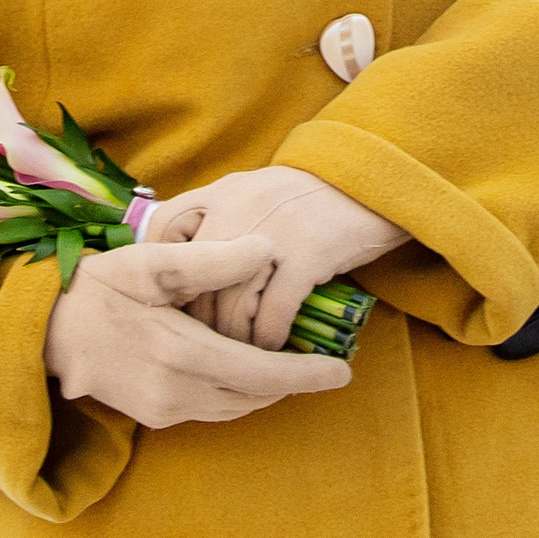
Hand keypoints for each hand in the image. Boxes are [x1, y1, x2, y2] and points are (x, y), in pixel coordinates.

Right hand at [41, 235, 353, 427]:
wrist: (45, 329)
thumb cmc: (102, 286)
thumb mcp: (155, 262)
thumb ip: (213, 259)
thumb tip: (269, 250)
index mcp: (182, 355)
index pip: (260, 374)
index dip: (304, 374)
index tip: (342, 372)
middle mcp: (176, 393)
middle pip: (253, 397)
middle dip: (292, 383)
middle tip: (326, 366)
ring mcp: (163, 409)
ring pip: (233, 408)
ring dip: (266, 389)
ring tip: (295, 365)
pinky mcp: (153, 414)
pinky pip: (211, 409)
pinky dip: (237, 392)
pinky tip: (246, 368)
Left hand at [141, 166, 405, 350]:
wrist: (375, 181)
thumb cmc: (314, 197)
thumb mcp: (259, 191)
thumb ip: (223, 216)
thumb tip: (187, 264)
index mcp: (224, 190)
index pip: (165, 229)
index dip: (163, 271)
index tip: (174, 299)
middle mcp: (240, 208)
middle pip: (194, 280)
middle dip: (197, 322)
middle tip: (206, 345)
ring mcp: (273, 232)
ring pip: (231, 305)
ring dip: (233, 341)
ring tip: (241, 355)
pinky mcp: (307, 255)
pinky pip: (272, 314)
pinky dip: (267, 340)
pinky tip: (273, 348)